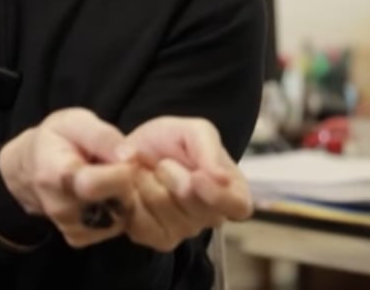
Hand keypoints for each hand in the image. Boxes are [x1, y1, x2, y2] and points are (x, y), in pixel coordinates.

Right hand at [0, 108, 137, 248]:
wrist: (28, 168)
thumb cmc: (54, 139)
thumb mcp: (74, 122)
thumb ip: (102, 136)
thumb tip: (131, 157)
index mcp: (57, 176)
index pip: (96, 185)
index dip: (121, 169)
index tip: (123, 155)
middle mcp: (62, 210)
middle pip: (117, 203)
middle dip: (127, 182)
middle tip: (113, 165)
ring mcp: (72, 229)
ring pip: (122, 216)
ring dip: (124, 196)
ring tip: (107, 177)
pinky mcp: (81, 239)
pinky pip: (117, 226)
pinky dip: (118, 209)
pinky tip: (105, 194)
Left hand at [114, 117, 252, 251]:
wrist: (131, 151)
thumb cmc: (170, 141)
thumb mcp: (194, 131)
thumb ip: (209, 148)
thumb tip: (221, 178)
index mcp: (231, 191)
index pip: (238, 207)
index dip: (218, 195)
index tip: (196, 176)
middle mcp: (211, 216)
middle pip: (197, 208)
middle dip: (172, 176)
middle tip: (164, 162)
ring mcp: (184, 231)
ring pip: (164, 210)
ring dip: (148, 182)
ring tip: (149, 172)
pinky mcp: (157, 237)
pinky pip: (143, 224)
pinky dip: (132, 196)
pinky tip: (135, 187)